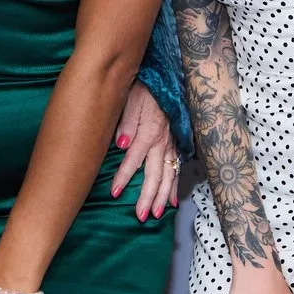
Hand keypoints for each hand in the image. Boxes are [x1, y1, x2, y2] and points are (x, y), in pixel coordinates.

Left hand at [108, 84, 178, 221]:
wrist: (167, 77)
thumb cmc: (146, 87)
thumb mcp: (131, 98)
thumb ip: (126, 123)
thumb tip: (120, 146)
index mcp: (149, 132)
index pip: (134, 160)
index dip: (124, 177)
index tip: (114, 193)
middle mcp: (163, 142)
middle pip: (155, 174)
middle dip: (148, 197)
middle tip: (141, 216)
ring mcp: (172, 144)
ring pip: (169, 175)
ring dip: (163, 196)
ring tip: (157, 214)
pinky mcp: (178, 143)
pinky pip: (178, 168)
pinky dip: (176, 185)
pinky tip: (174, 200)